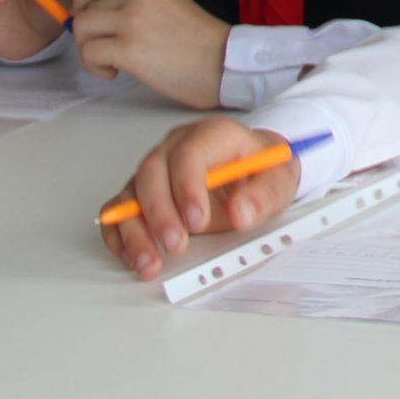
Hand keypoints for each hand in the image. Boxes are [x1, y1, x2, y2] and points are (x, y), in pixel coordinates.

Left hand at [72, 0, 230, 108]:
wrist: (224, 64)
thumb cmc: (201, 43)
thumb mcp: (170, 4)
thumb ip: (138, 2)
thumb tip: (98, 15)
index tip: (83, 16)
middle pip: (87, 9)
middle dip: (88, 33)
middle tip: (105, 49)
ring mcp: (133, 20)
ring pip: (82, 29)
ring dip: (89, 50)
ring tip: (112, 62)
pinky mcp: (128, 48)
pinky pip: (89, 53)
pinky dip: (95, 67)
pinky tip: (115, 72)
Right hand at [102, 117, 298, 278]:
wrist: (254, 168)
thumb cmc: (262, 168)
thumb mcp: (281, 178)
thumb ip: (265, 195)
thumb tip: (241, 213)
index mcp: (212, 135)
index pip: (190, 153)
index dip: (187, 187)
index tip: (197, 221)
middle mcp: (176, 148)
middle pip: (152, 173)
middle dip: (160, 213)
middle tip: (176, 245)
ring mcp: (156, 170)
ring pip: (130, 195)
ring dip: (134, 231)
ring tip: (149, 263)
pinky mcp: (143, 194)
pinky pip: (118, 211)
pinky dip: (120, 235)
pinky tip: (134, 257)